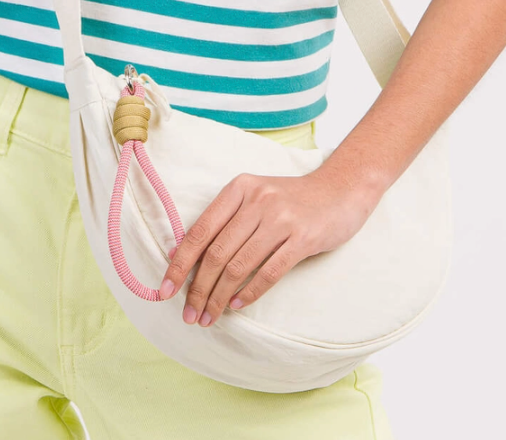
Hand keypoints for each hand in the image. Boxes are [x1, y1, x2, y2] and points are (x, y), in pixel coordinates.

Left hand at [157, 163, 381, 328]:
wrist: (339, 191)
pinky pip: (269, 272)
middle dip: (198, 289)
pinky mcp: (303, 239)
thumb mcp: (255, 197)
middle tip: (190, 314)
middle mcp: (257, 201)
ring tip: (209, 317)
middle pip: (216, 253)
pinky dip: (250, 293)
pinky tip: (237, 306)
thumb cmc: (291, 200)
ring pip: (238, 266)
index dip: (180, 263)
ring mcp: (281, 219)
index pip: (200, 231)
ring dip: (220, 297)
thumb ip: (227, 220)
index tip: (166, 290)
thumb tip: (188, 258)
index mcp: (238, 188)